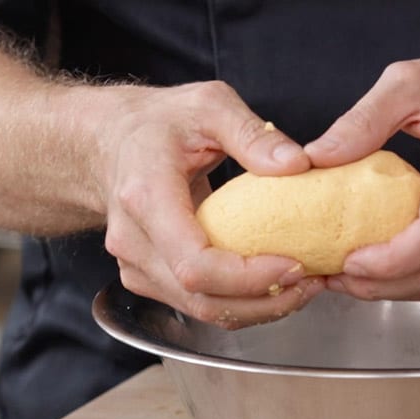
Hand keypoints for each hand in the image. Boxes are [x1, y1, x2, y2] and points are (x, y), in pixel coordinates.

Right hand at [94, 81, 325, 327]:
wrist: (108, 142)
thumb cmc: (157, 123)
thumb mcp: (208, 105)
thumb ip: (252, 133)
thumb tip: (296, 166)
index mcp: (146, 197)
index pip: (194, 264)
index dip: (247, 278)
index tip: (295, 266)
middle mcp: (133, 241)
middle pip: (200, 299)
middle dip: (264, 302)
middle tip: (312, 282)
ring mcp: (136, 266)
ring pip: (201, 311)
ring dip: (257, 309)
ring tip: (302, 286)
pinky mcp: (147, 279)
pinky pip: (197, 305)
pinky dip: (239, 305)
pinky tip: (272, 285)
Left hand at [305, 50, 419, 300]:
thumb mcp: (411, 82)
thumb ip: (363, 119)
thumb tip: (316, 157)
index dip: (392, 259)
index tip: (349, 261)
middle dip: (383, 284)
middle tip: (335, 278)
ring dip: (395, 288)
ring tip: (349, 279)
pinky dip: (416, 277)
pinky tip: (383, 269)